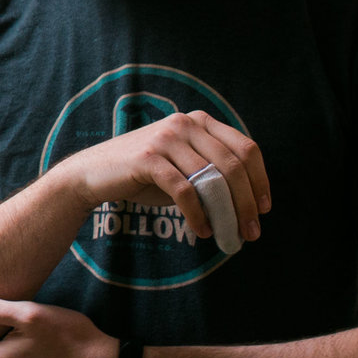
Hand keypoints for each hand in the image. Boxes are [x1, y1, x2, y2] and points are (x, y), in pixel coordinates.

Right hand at [51, 109, 270, 243]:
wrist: (93, 174)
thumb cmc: (145, 175)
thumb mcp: (185, 168)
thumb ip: (213, 174)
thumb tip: (250, 205)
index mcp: (200, 121)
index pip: (246, 148)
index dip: (261, 180)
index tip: (263, 208)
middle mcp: (185, 123)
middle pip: (234, 165)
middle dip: (247, 202)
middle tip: (250, 232)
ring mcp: (166, 138)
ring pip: (213, 179)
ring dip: (226, 213)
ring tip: (229, 236)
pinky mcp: (149, 158)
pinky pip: (185, 190)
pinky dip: (197, 215)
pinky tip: (202, 230)